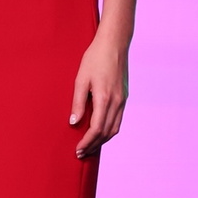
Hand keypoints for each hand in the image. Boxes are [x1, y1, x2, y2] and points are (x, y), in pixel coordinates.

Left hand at [70, 36, 128, 157]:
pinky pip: (118, 120)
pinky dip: (109, 130)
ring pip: (114, 128)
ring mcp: (122, 100)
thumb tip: (73, 123)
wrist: (114, 44)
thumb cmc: (94, 59)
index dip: (87, 142)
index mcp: (104, 98)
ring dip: (102, 140)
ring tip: (89, 147)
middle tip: (81, 153)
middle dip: (93, 145)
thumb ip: (78, 102)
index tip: (77, 150)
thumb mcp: (81, 79)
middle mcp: (116, 102)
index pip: (96, 129)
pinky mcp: (124, 97)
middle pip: (106, 132)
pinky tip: (100, 132)